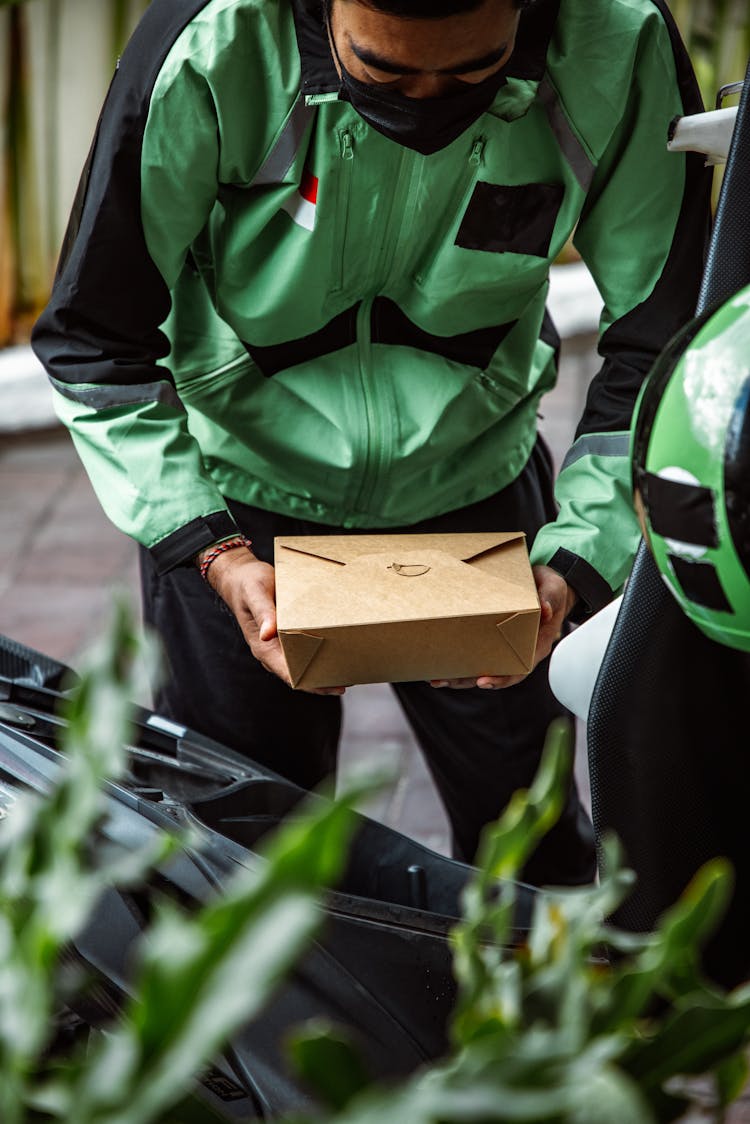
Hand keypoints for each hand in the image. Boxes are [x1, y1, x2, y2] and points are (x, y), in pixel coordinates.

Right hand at [201, 546, 345, 695]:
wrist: (239, 576)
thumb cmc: (246, 583)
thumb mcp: (255, 593)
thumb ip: (263, 613)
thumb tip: (268, 635)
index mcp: (263, 647)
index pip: (289, 675)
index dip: (312, 684)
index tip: (334, 686)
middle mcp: (271, 650)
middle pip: (299, 675)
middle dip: (322, 681)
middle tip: (349, 679)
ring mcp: (279, 645)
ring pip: (302, 665)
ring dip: (322, 669)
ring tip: (347, 669)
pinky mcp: (285, 635)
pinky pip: (303, 650)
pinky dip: (319, 654)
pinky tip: (335, 651)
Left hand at [430, 564, 575, 690]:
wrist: (545, 584)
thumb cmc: (550, 589)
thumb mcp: (553, 589)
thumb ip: (550, 599)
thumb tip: (545, 610)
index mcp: (537, 645)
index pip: (519, 669)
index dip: (501, 678)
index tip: (483, 681)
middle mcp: (520, 651)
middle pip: (493, 674)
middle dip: (468, 680)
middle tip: (445, 682)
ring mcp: (505, 646)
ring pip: (481, 667)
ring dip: (458, 676)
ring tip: (435, 679)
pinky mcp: (494, 638)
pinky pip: (476, 653)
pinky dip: (458, 659)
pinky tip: (440, 661)